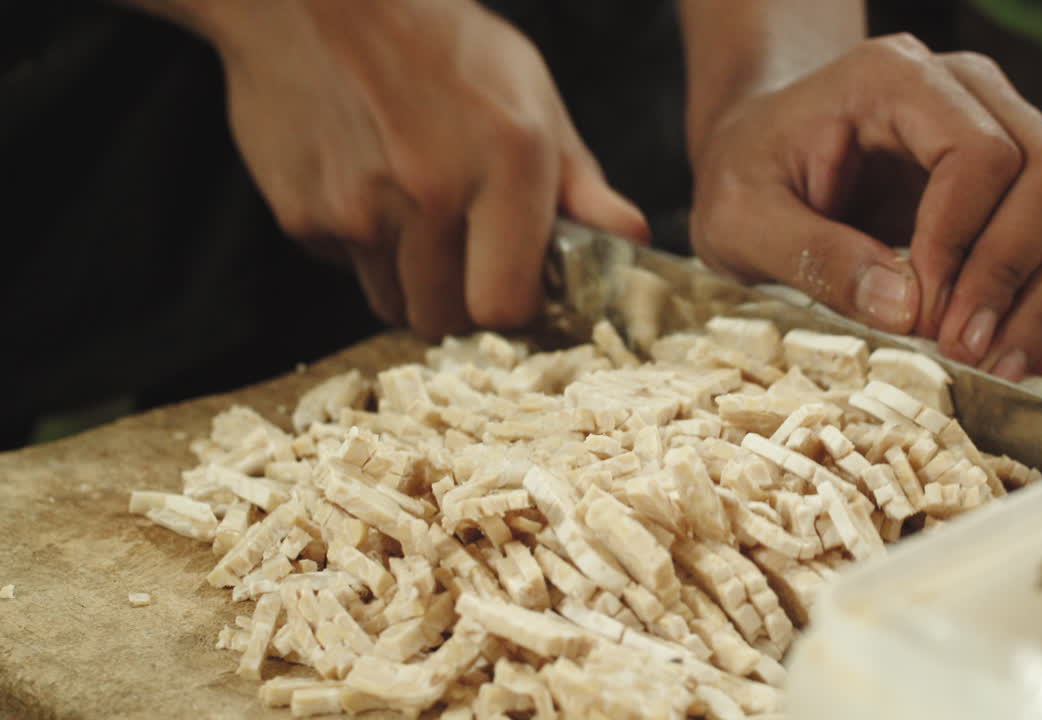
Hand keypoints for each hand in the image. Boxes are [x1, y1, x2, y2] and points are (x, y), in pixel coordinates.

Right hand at [197, 0, 647, 338]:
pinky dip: (360, 247)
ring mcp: (357, 209)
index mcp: (505, 162)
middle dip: (459, 299)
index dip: (511, 305)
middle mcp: (430, 193)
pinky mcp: (301, 215)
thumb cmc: (438, 42)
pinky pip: (345, 268)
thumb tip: (629, 236)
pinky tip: (367, 187)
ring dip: (409, 279)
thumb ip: (580, 181)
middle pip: (445, 319)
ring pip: (392, 303)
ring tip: (413, 213)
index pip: (505, 306)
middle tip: (463, 253)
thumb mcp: (530, 95)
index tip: (513, 284)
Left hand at [687, 34, 1041, 379]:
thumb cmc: (747, 172)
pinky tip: (1028, 355)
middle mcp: (965, 93)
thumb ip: (812, 255)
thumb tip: (905, 308)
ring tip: (999, 367)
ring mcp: (1000, 133)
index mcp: (894, 81)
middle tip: (965, 348)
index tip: (924, 312)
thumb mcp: (742, 218)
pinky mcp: (1010, 188)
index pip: (979, 153)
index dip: (962, 241)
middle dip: (1013, 272)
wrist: (758, 151)